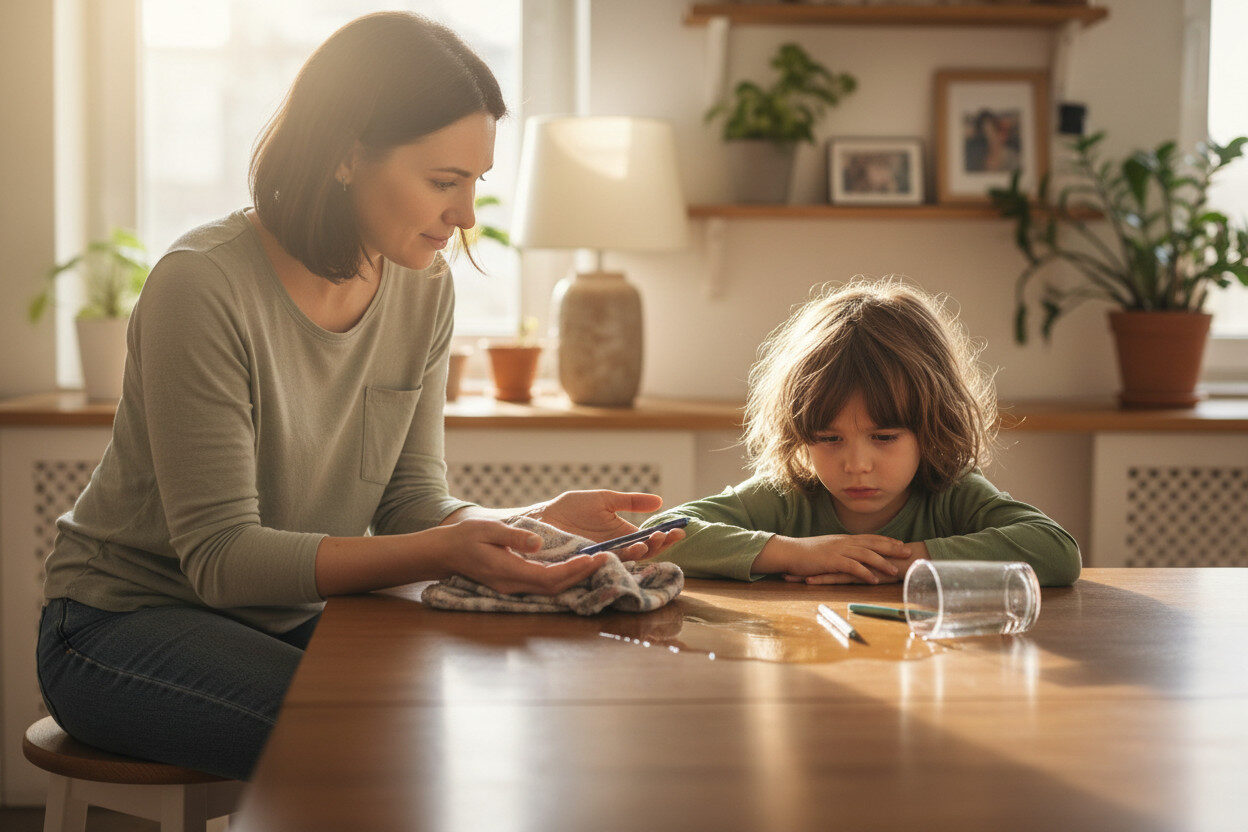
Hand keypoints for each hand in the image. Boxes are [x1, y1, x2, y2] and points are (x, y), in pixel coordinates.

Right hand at [429, 518, 609, 594]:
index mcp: (508, 572)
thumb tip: (538, 543)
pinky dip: (564, 577)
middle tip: (608, 558)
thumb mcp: (487, 530)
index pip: (549, 577)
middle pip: (555, 587)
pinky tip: (577, 567)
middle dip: (582, 574)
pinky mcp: (516, 584)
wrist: (445, 553)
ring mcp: (514, 588)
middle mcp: (514, 585)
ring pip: (552, 588)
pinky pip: (545, 584)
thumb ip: (513, 537)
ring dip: (576, 577)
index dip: (574, 570)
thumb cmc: (465, 538)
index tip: (594, 558)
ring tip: (599, 562)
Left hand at [528, 490, 685, 561]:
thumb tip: (660, 501)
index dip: (665, 536)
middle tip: (667, 535)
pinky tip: (629, 551)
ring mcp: (603, 558)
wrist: (543, 518)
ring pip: (629, 560)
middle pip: (644, 553)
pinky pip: (608, 564)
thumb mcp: (605, 500)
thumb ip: (630, 501)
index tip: (679, 528)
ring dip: (641, 552)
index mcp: (622, 535)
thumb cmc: (571, 509)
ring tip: (647, 542)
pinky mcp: (589, 564)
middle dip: (658, 545)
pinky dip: (619, 559)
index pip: (649, 539)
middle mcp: (616, 550)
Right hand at [755, 534, 915, 583]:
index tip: (901, 544)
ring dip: (882, 562)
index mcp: (844, 539)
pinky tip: (873, 580)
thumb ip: (840, 549)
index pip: (870, 538)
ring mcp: (838, 550)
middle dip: (892, 548)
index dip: (886, 541)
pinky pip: (851, 567)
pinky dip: (864, 572)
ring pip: (865, 554)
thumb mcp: (827, 547)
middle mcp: (844, 542)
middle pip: (873, 543)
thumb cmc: (806, 552)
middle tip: (908, 553)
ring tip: (894, 570)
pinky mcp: (831, 561)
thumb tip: (851, 554)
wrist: (789, 551)